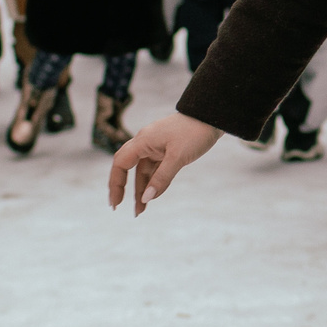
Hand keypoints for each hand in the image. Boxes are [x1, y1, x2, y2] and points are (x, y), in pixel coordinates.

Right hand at [109, 111, 223, 213]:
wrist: (212, 117)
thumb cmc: (194, 132)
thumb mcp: (178, 158)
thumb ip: (161, 178)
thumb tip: (145, 199)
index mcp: (143, 141)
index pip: (120, 164)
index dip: (115, 183)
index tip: (116, 203)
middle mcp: (146, 143)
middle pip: (127, 166)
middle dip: (122, 186)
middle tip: (118, 206)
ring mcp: (156, 146)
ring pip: (143, 170)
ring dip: (141, 188)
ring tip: (140, 210)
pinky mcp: (167, 150)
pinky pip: (155, 168)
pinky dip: (153, 182)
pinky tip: (153, 195)